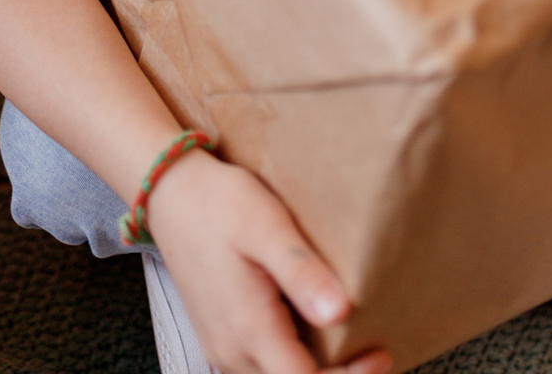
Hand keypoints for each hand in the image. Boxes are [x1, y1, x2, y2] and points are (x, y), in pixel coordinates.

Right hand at [147, 148, 391, 373]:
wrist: (171, 195)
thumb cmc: (217, 204)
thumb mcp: (264, 224)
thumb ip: (299, 270)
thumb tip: (339, 310)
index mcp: (248, 328)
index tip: (380, 354)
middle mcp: (232, 351)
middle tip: (376, 356)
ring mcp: (223, 349)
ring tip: (353, 351)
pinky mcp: (222, 339)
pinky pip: (261, 370)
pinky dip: (291, 366)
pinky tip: (314, 342)